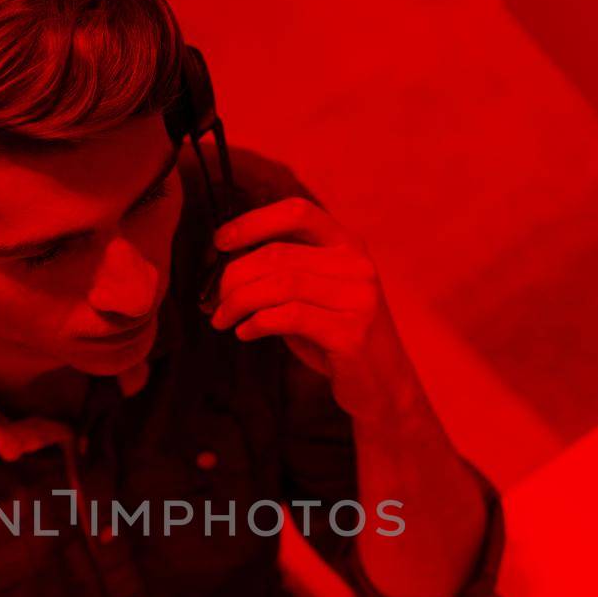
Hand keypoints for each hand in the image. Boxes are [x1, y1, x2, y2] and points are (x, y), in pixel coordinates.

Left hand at [208, 197, 422, 423]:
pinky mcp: (351, 333)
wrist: (382, 384)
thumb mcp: (312, 295)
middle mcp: (357, 265)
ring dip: (240, 302)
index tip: (220, 241)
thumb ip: (282, 273)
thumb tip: (227, 262)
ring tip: (222, 319)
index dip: (253, 222)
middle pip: (278, 255)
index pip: (297, 212)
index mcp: (348, 245)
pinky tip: (244, 332)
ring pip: (280, 285)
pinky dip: (257, 322)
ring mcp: (358, 298)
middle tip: (215, 301)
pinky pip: (290, 317)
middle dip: (235, 277)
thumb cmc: (336, 336)